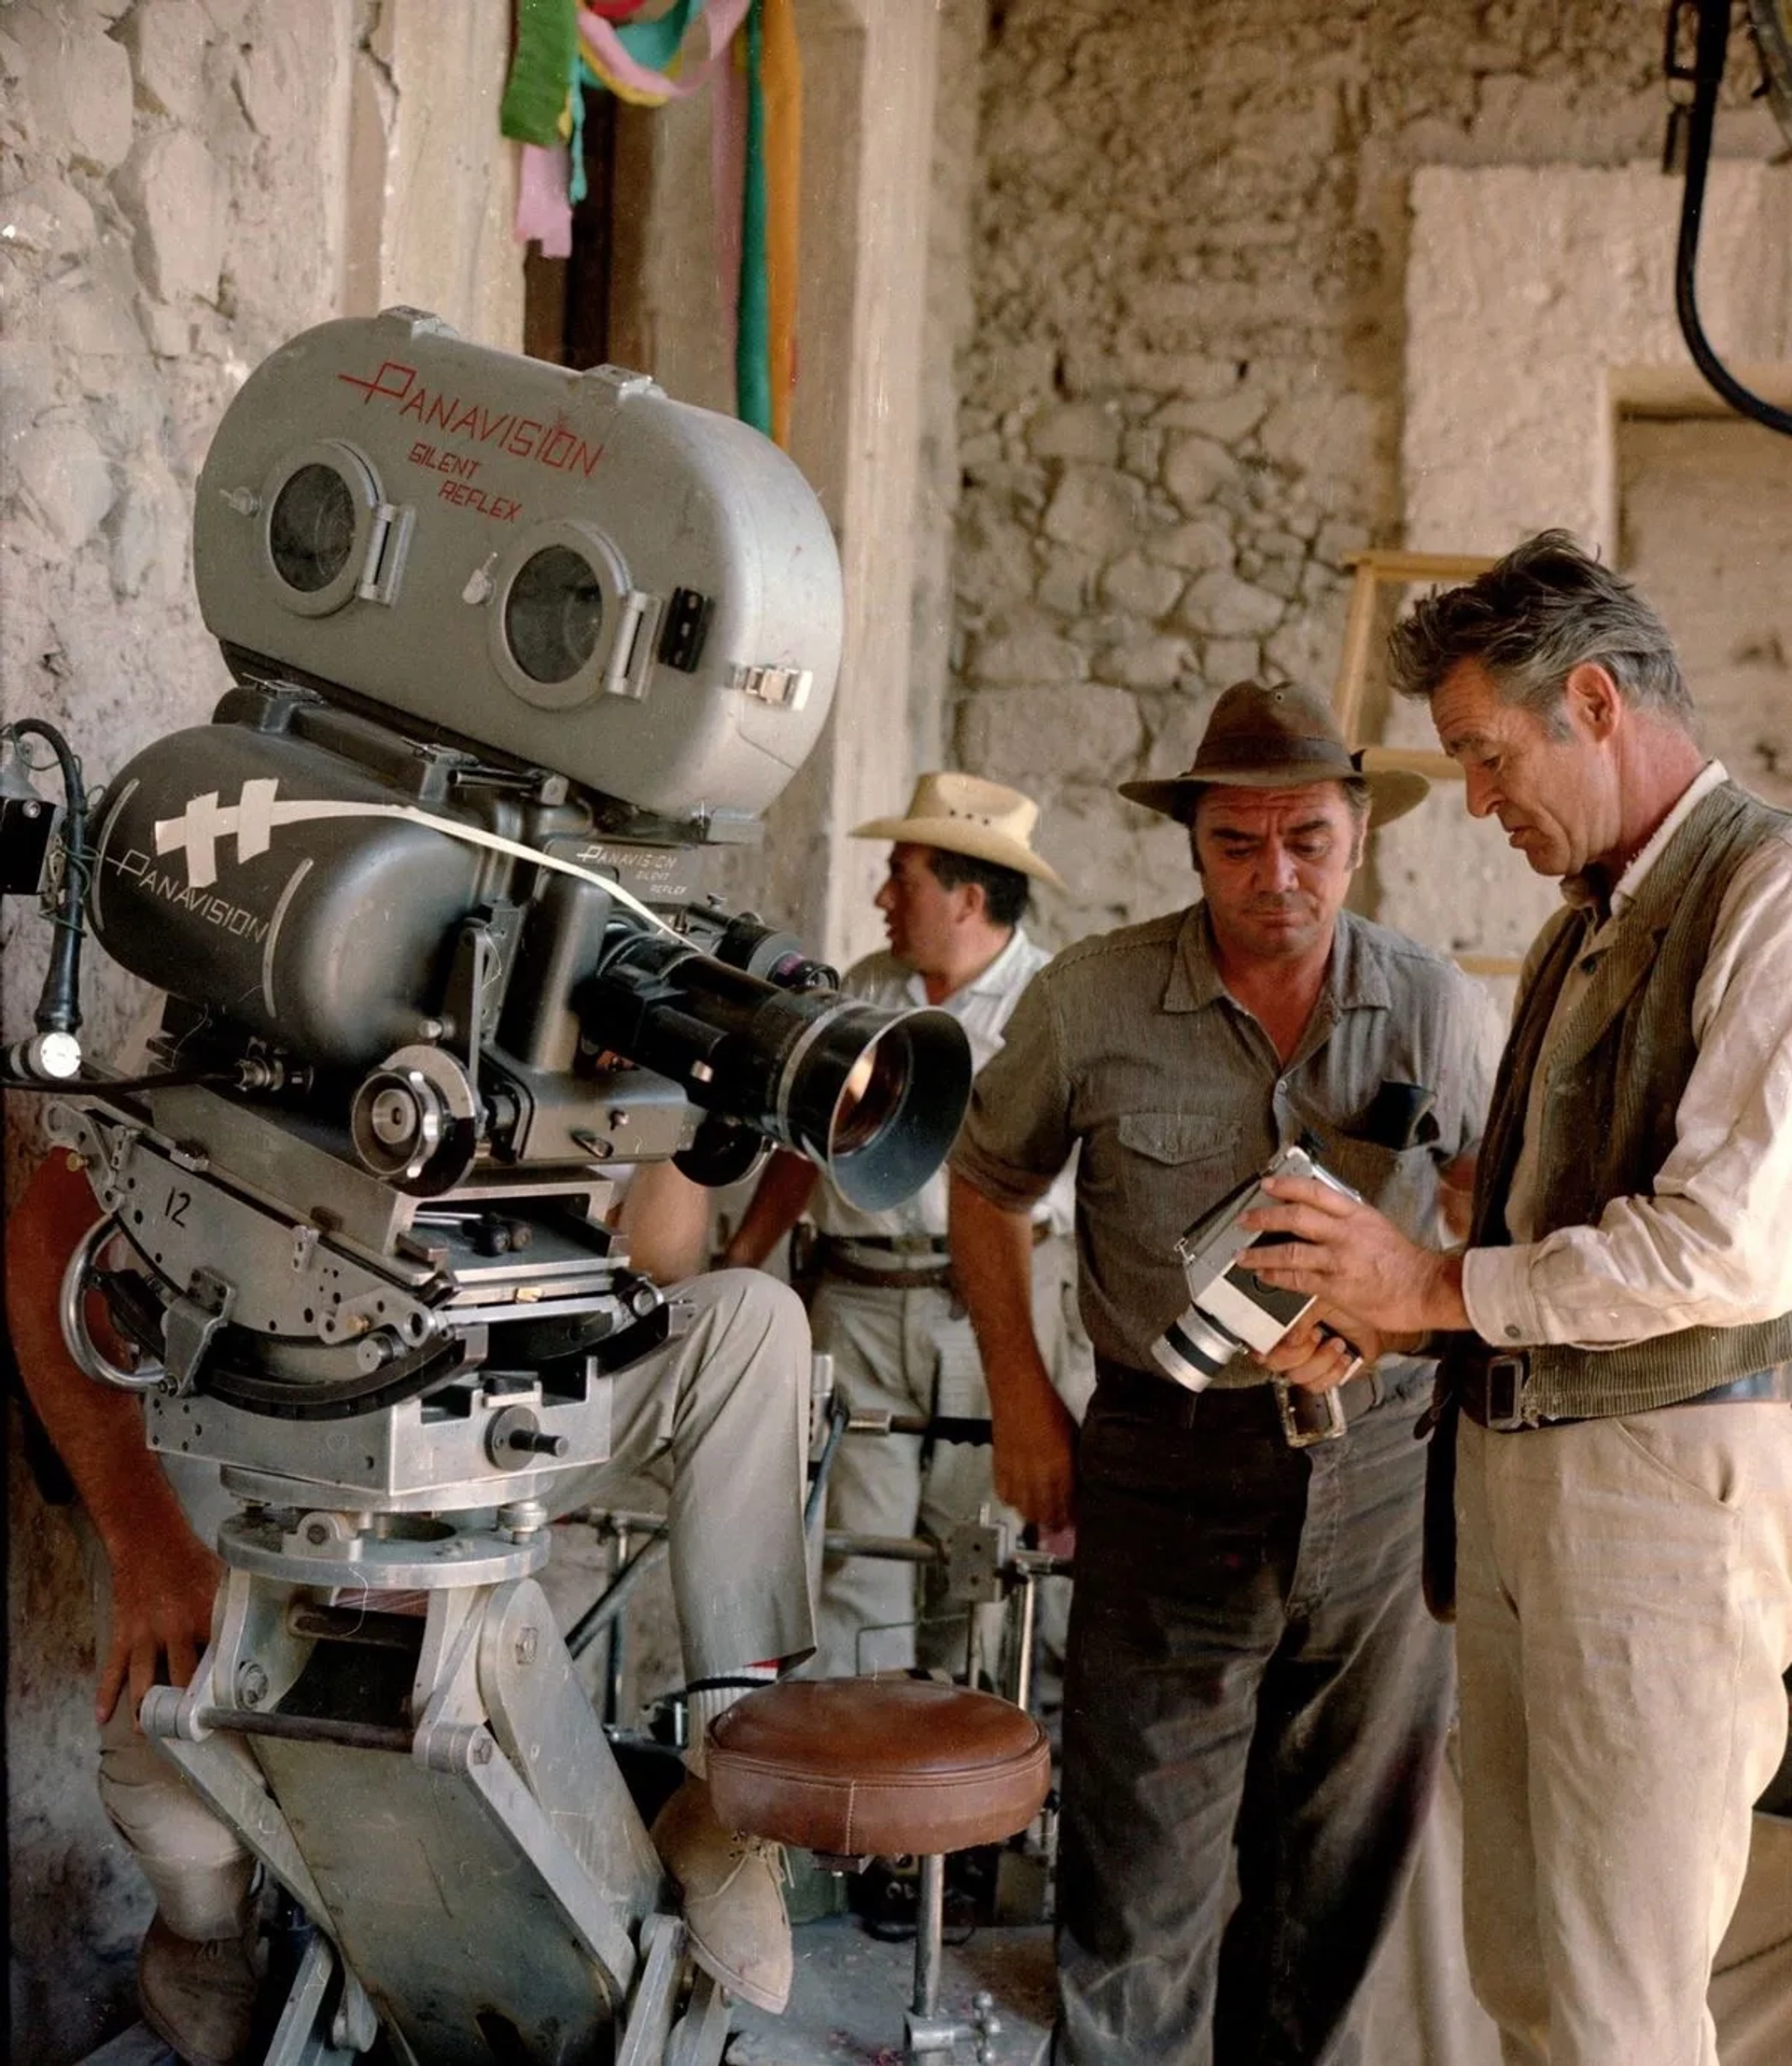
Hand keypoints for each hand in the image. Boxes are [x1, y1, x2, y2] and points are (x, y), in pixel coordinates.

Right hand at [98, 1528, 223, 1728]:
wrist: (149, 1540)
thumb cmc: (191, 1560)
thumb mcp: (223, 1578)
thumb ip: (237, 1607)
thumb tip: (264, 1624)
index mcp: (206, 1615)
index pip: (220, 1658)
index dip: (225, 1687)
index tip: (231, 1713)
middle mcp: (176, 1629)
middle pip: (181, 1679)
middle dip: (185, 1708)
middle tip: (189, 1733)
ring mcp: (146, 1634)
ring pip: (143, 1681)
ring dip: (145, 1710)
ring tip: (148, 1733)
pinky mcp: (123, 1633)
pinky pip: (113, 1668)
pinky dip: (105, 1693)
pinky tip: (102, 1716)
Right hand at [990, 1378, 1077, 1534]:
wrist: (1018, 1388)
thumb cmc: (1047, 1404)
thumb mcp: (1072, 1433)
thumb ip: (1074, 1460)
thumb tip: (1079, 1478)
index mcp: (1059, 1465)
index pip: (1067, 1503)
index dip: (1071, 1516)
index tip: (1075, 1521)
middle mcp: (1037, 1473)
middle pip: (1044, 1512)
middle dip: (1053, 1523)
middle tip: (1059, 1527)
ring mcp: (1016, 1471)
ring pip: (1023, 1508)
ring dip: (1033, 1517)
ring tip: (1040, 1519)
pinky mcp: (999, 1465)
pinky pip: (1004, 1494)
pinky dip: (1011, 1502)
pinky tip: (1017, 1502)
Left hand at [1242, 1176, 1468, 1335]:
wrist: (1427, 1288)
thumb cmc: (1406, 1262)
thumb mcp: (1377, 1226)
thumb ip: (1347, 1221)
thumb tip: (1320, 1219)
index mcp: (1356, 1214)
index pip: (1314, 1191)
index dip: (1286, 1185)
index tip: (1267, 1184)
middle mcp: (1345, 1233)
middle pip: (1296, 1217)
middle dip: (1264, 1217)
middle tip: (1245, 1219)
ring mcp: (1339, 1260)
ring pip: (1290, 1251)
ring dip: (1261, 1253)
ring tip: (1243, 1255)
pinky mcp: (1337, 1287)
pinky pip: (1298, 1280)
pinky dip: (1277, 1277)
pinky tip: (1265, 1276)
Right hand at [1256, 1308, 1378, 1390]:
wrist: (1376, 1326)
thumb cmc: (1349, 1308)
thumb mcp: (1321, 1301)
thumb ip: (1300, 1315)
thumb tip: (1289, 1335)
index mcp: (1280, 1321)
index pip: (1256, 1338)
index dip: (1266, 1342)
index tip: (1286, 1337)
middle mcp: (1286, 1344)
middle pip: (1273, 1361)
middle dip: (1299, 1350)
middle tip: (1317, 1334)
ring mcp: (1302, 1363)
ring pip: (1295, 1375)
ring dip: (1321, 1359)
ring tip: (1337, 1343)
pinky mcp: (1319, 1377)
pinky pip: (1315, 1386)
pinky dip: (1333, 1371)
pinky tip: (1342, 1357)